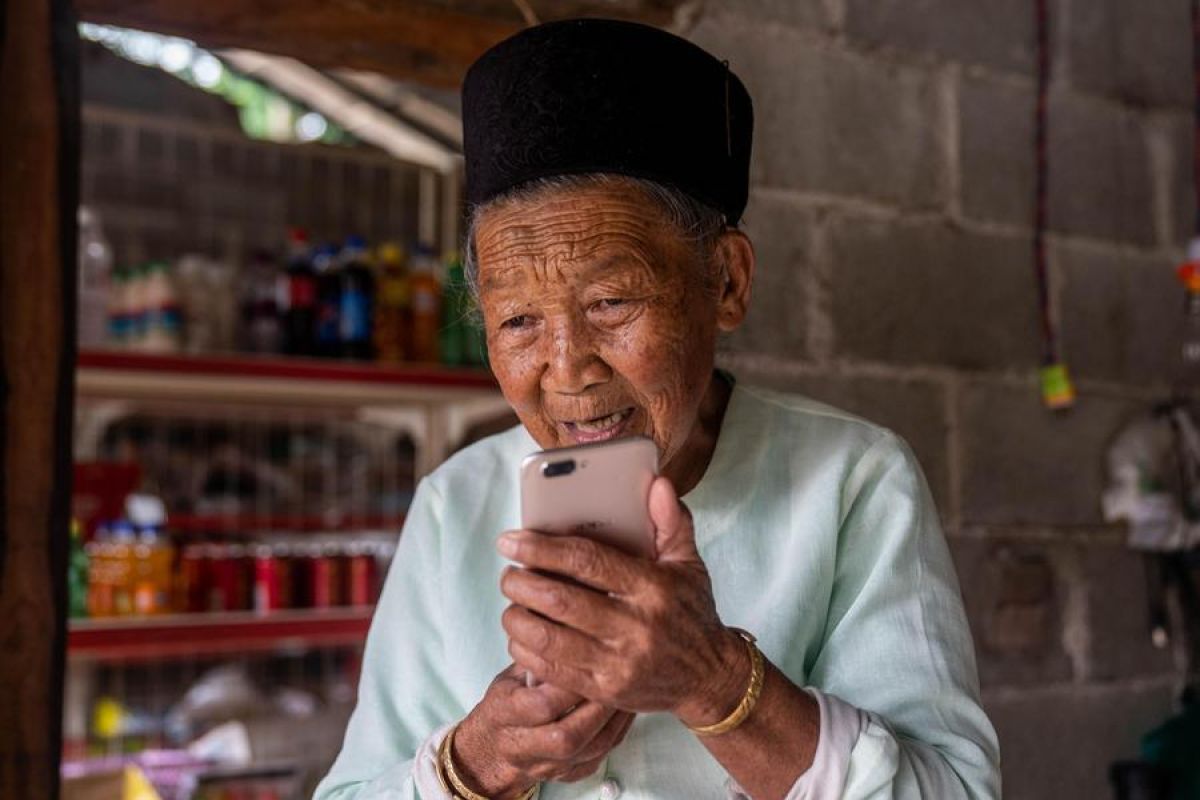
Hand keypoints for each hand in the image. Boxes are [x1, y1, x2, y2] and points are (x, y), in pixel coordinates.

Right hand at [453, 664, 635, 797]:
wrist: (492, 752)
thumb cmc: (505, 705)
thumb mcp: (509, 676)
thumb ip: (534, 658)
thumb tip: (564, 626)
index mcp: (503, 716)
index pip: (541, 705)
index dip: (569, 684)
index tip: (590, 661)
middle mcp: (522, 747)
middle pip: (568, 735)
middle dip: (597, 706)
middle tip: (619, 677)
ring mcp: (546, 766)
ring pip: (589, 750)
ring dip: (614, 718)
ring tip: (629, 690)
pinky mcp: (567, 775)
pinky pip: (600, 757)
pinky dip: (618, 731)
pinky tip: (626, 709)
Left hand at [497, 476, 748, 726]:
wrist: (709, 677)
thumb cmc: (691, 611)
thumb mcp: (688, 563)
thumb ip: (670, 521)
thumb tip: (656, 483)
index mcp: (653, 587)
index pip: (587, 560)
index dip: (542, 548)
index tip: (511, 540)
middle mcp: (636, 627)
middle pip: (560, 600)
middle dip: (521, 582)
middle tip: (508, 573)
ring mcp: (620, 663)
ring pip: (549, 638)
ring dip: (517, 618)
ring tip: (512, 602)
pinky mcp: (606, 691)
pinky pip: (551, 671)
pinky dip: (526, 651)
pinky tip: (522, 635)